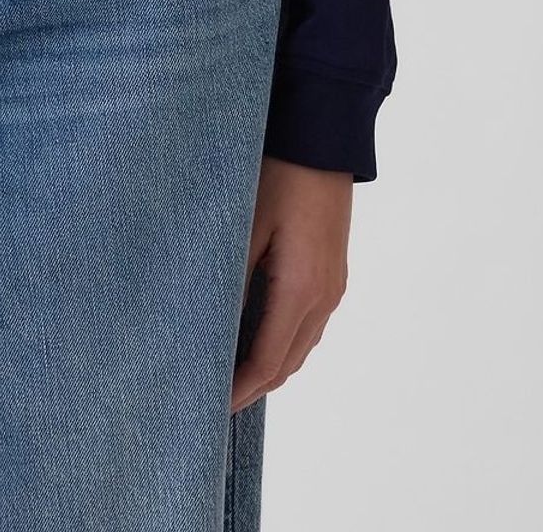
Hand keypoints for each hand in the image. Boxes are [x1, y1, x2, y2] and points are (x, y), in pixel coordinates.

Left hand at [229, 155, 351, 411]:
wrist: (323, 136)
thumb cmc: (280, 173)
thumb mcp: (244, 226)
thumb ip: (230, 281)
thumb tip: (209, 328)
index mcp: (301, 290)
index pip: (267, 361)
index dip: (239, 389)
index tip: (209, 405)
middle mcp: (324, 296)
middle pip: (287, 362)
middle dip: (252, 385)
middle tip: (214, 397)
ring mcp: (333, 285)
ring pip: (300, 345)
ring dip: (268, 364)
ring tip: (228, 371)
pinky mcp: (332, 272)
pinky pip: (307, 322)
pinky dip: (281, 340)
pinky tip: (254, 332)